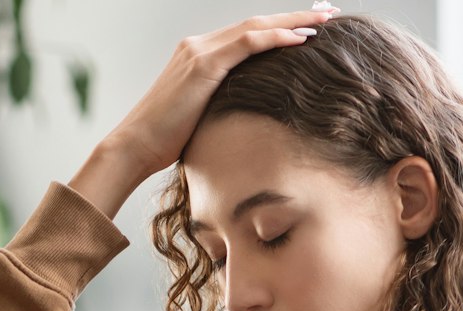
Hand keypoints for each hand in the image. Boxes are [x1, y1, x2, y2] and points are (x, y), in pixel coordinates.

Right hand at [99, 7, 338, 179]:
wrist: (135, 146)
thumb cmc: (165, 142)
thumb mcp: (201, 117)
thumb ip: (222, 105)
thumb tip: (248, 117)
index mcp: (198, 55)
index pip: (247, 34)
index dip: (279, 28)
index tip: (308, 27)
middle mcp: (199, 45)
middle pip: (256, 23)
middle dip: (294, 16)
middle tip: (328, 11)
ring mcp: (199, 52)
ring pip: (256, 26)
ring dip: (293, 21)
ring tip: (324, 19)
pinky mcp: (203, 65)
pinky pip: (247, 43)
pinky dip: (276, 37)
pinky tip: (301, 38)